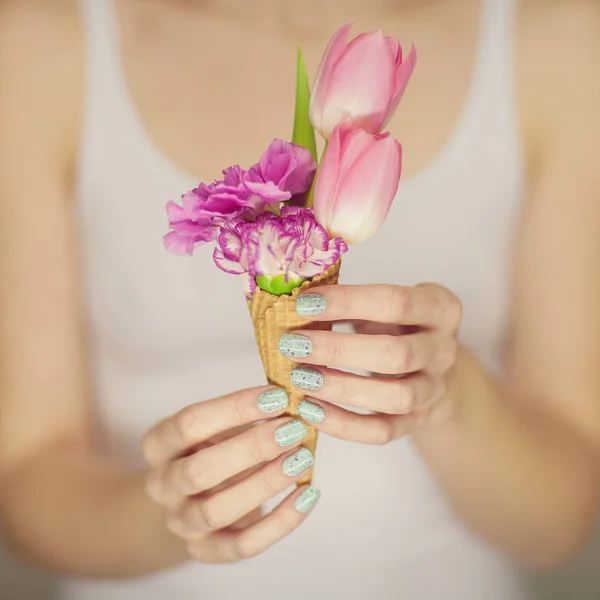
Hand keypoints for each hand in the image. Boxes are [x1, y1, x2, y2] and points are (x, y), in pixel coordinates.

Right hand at [142, 387, 320, 562]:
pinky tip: (308, 495)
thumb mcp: (217, 424)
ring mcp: (182, 522)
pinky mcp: (207, 550)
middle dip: (251, 448)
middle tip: (293, 429)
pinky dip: (279, 522)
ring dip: (264, 483)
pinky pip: (243, 545)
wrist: (193, 496)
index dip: (234, 409)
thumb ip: (245, 414)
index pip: (189, 423)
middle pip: (199, 471)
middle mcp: (162, 485)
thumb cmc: (213, 446)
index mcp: (159, 444)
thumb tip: (291, 400)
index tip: (277, 396)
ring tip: (302, 459)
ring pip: (217, 510)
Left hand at [281, 284, 461, 442]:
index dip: (349, 302)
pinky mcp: (418, 421)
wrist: (432, 366)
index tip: (305, 303)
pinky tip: (310, 410)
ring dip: (342, 388)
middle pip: (397, 354)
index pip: (396, 303)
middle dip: (338, 350)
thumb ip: (351, 303)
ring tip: (299, 378)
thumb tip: (295, 304)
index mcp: (439, 309)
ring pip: (396, 397)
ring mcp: (434, 390)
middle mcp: (443, 350)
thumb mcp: (385, 303)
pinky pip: (383, 431)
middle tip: (293, 344)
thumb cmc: (398, 325)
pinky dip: (344, 425)